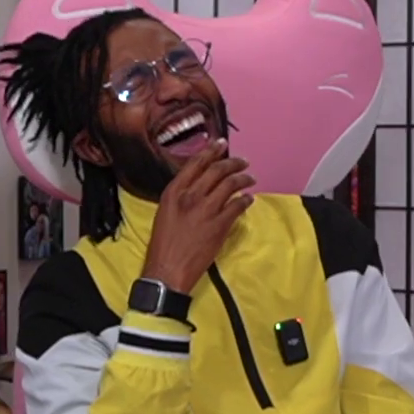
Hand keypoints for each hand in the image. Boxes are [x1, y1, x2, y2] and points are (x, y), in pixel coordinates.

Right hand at [141, 140, 255, 293]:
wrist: (167, 270)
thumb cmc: (163, 244)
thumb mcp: (165, 212)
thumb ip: (181, 196)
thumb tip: (199, 185)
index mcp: (173, 192)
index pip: (195, 163)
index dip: (211, 151)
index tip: (221, 144)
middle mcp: (190, 196)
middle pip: (216, 170)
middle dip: (233, 162)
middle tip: (243, 161)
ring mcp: (206, 210)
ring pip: (230, 184)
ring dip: (243, 178)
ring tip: (250, 178)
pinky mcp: (220, 225)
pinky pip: (238, 205)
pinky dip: (246, 199)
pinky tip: (249, 199)